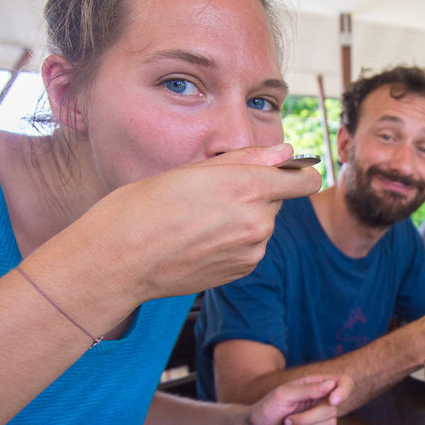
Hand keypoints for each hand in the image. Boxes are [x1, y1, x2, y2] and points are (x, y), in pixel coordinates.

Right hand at [69, 143, 321, 302]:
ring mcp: (251, 251)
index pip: (304, 180)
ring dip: (243, 218)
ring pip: (262, 225)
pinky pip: (249, 248)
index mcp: (249, 187)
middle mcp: (258, 222)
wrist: (120, 258)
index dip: (300, 173)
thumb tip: (286, 153)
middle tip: (214, 193)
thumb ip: (247, 159)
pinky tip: (200, 239)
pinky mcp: (240, 271)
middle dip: (257, 194)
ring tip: (200, 219)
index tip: (291, 172)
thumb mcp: (193, 169)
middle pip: (277, 200)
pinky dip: (234, 241)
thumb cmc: (146, 206)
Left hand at [239, 375, 351, 424]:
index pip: (344, 382)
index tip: (333, 400)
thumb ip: (307, 389)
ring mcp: (320, 419)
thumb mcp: (283, 394)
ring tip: (288, 424)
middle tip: (288, 418)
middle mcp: (321, 401)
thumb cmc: (266, 408)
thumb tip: (330, 384)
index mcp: (316, 385)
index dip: (344, 390)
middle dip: (309, 418)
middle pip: (333, 410)